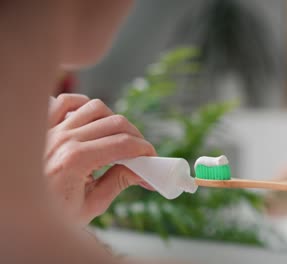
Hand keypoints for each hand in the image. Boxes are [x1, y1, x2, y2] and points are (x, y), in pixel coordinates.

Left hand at [45, 94, 155, 225]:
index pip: (123, 144)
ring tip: (119, 137)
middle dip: (136, 136)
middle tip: (141, 152)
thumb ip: (119, 183)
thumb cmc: (52, 212)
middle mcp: (64, 139)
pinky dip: (83, 104)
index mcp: (76, 160)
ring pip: (95, 107)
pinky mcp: (45, 127)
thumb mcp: (91, 205)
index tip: (153, 158)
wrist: (21, 210)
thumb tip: (144, 173)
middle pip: (115, 122)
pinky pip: (66, 101)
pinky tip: (92, 119)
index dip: (144, 149)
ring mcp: (52, 129)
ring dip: (113, 119)